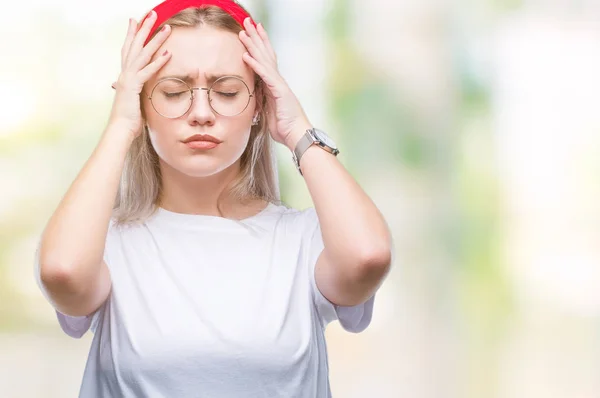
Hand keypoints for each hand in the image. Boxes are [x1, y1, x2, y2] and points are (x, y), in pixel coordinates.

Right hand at [107, 10, 171, 139]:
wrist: (119, 130)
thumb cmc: (128, 120)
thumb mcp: (134, 102)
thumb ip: (136, 93)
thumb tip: (136, 92)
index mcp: (125, 76)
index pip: (129, 49)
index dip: (132, 34)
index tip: (136, 20)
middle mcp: (125, 73)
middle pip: (135, 45)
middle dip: (144, 28)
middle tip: (152, 13)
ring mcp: (128, 79)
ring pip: (143, 54)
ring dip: (156, 40)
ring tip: (167, 27)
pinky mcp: (133, 87)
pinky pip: (148, 71)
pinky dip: (158, 62)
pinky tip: (168, 53)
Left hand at [239, 18, 311, 148]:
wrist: (297, 136)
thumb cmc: (284, 128)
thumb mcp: (268, 112)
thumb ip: (261, 102)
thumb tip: (253, 97)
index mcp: (275, 86)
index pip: (266, 61)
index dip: (259, 46)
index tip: (251, 33)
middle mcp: (278, 81)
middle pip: (265, 54)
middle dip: (256, 38)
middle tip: (247, 22)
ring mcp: (279, 85)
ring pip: (264, 60)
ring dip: (253, 45)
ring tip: (244, 31)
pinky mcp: (280, 91)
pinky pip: (265, 75)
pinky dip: (256, 65)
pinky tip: (247, 55)